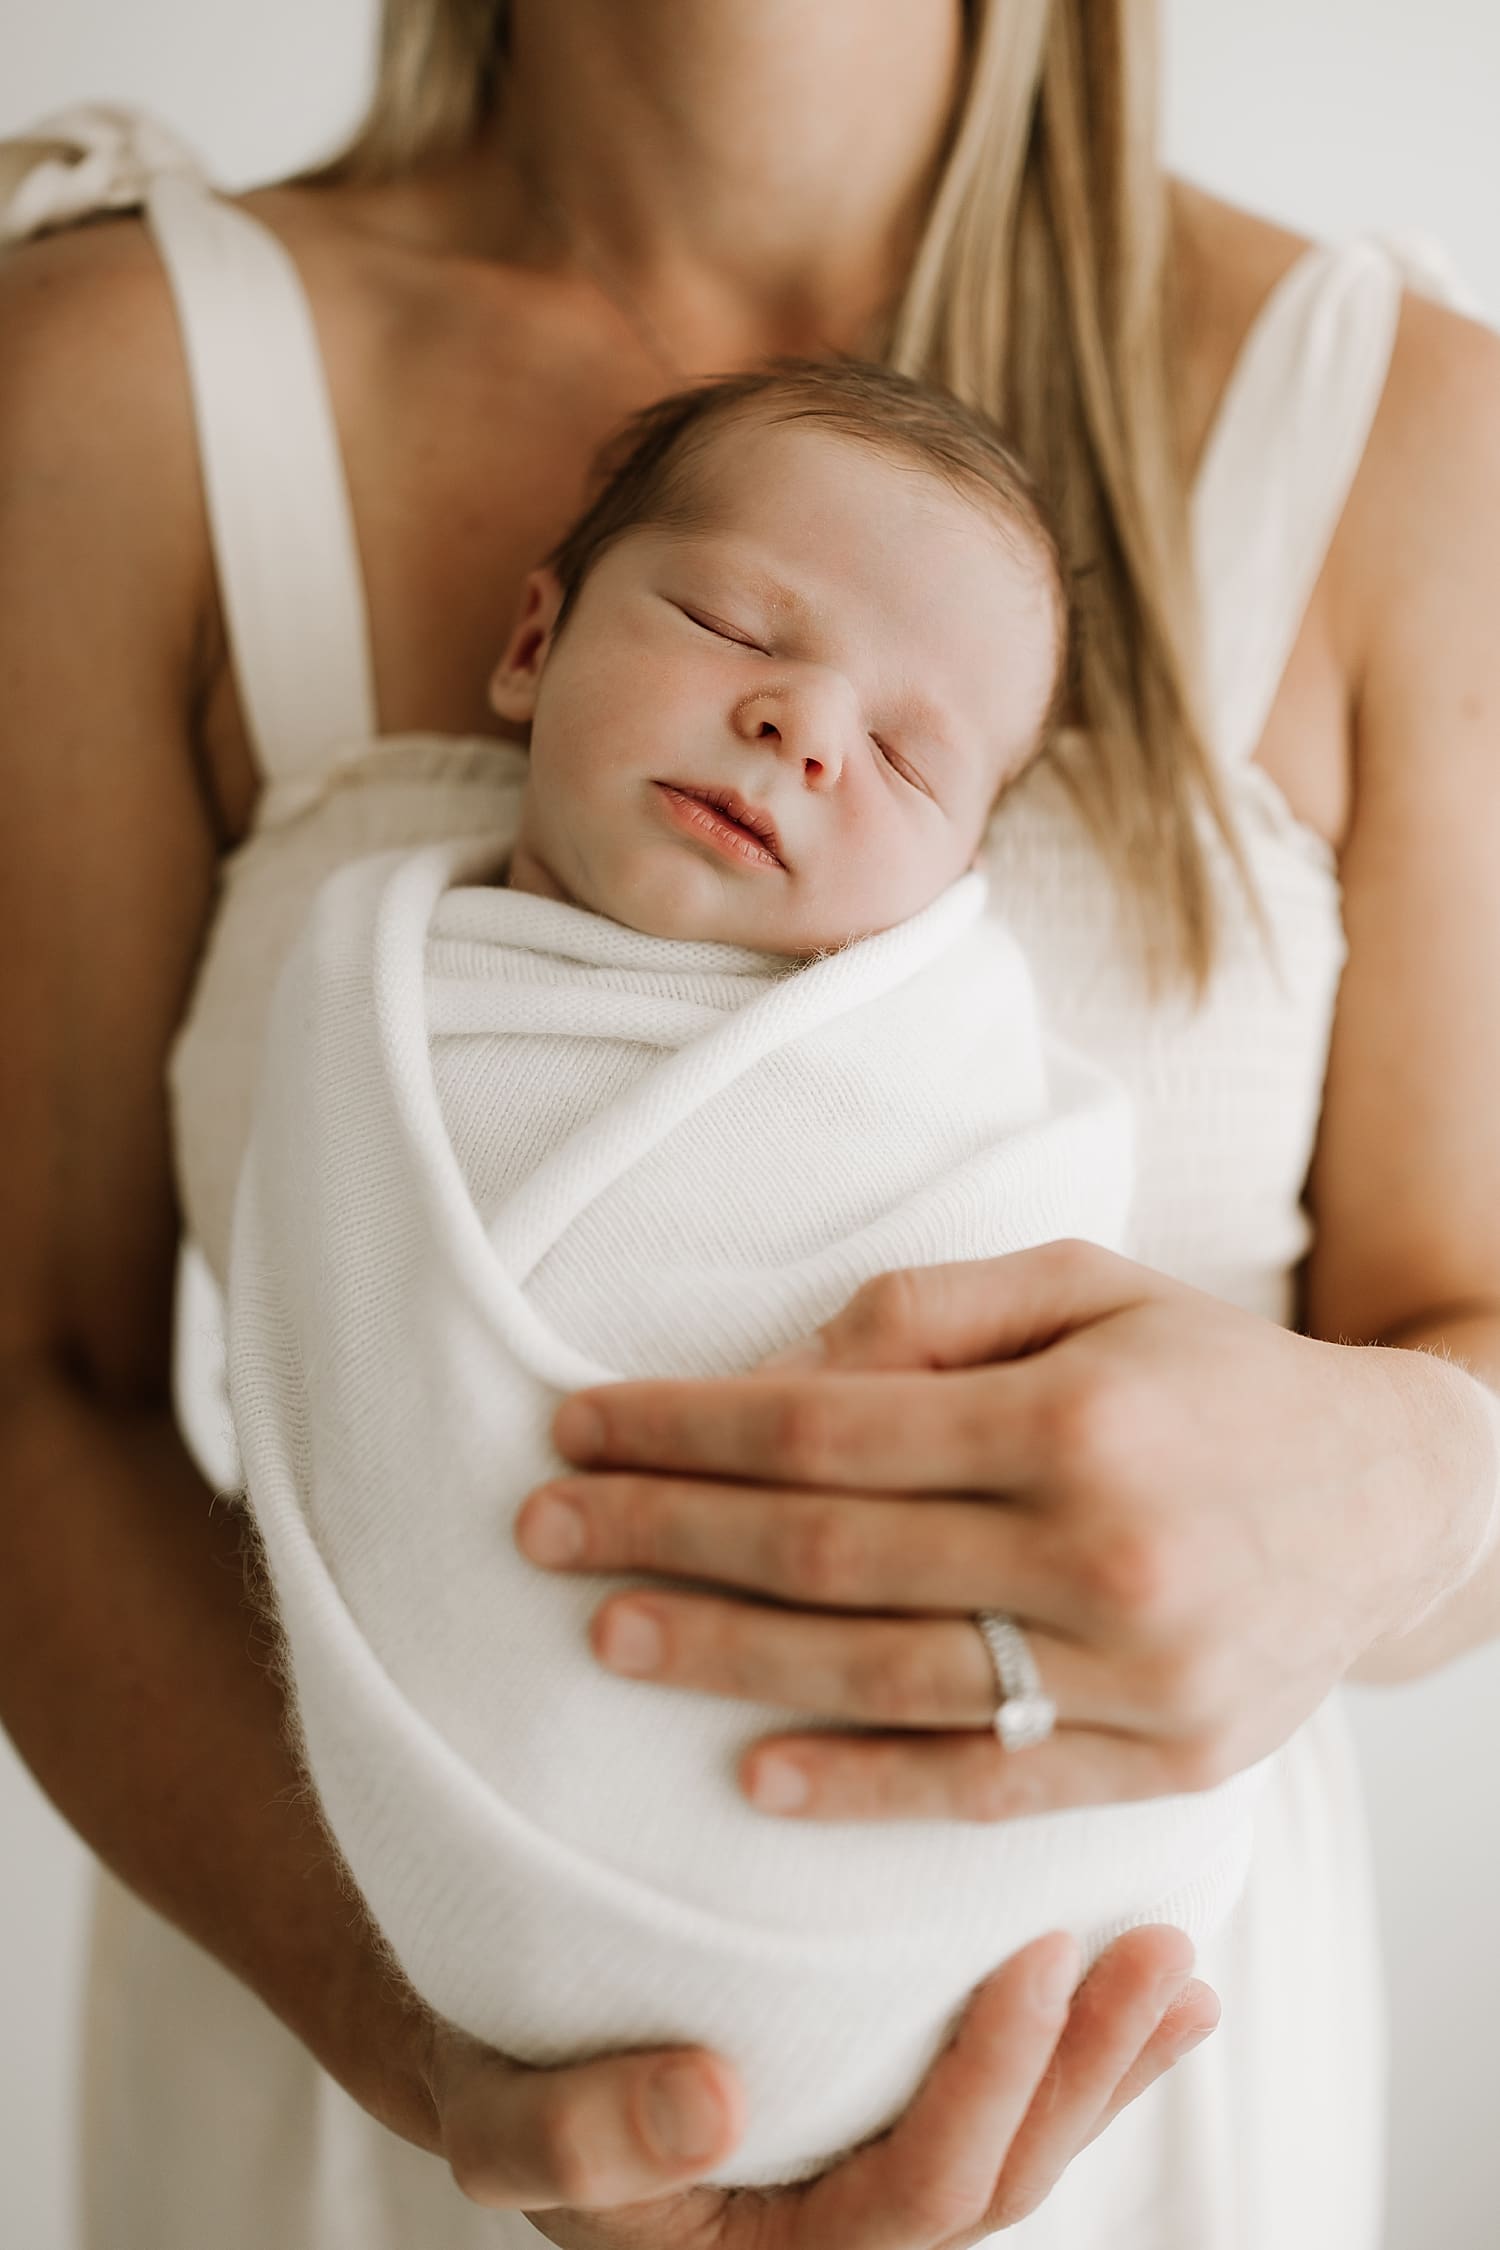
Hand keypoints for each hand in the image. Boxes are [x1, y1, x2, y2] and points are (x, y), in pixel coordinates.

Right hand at [424, 1925, 1216, 2245]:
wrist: (494, 2039)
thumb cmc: (499, 2078)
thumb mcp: (499, 2117)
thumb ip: (584, 2135)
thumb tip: (712, 2107)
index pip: (916, 2199)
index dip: (988, 2089)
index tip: (1036, 1957)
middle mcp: (837, 2231)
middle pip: (998, 2178)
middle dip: (1085, 2072)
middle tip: (1157, 1957)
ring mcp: (867, 2169)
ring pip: (1019, 2143)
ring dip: (1104, 2058)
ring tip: (1179, 1970)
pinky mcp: (881, 2106)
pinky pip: (998, 2093)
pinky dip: (1076, 2045)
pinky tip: (1151, 1998)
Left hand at [520, 1241, 1494, 1821]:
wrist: (1400, 1498)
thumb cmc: (1215, 1374)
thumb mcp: (1091, 1286)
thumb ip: (932, 1312)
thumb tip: (778, 1374)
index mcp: (1076, 1413)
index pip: (823, 1427)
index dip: (682, 1429)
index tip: (574, 1425)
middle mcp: (1106, 1548)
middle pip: (828, 1553)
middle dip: (663, 1538)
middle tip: (540, 1532)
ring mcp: (1139, 1675)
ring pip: (886, 1678)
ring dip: (726, 1662)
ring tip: (606, 1639)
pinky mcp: (1165, 1763)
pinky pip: (986, 1788)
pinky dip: (864, 1789)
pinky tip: (753, 1779)